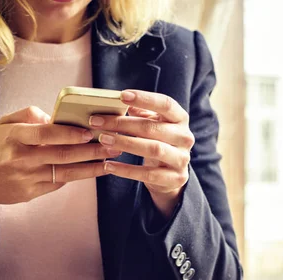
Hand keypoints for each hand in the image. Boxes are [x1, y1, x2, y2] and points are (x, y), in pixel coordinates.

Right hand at [0, 106, 119, 227]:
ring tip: (109, 160)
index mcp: (14, 137)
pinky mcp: (30, 193)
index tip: (90, 131)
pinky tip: (92, 170)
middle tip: (113, 145)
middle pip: (62, 155)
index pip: (46, 134)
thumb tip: (52, 116)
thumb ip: (27, 115)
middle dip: (90, 150)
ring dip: (90, 167)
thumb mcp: (2, 125)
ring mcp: (27, 178)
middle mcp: (21, 159)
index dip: (70, 133)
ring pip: (65, 172)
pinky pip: (57, 183)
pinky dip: (75, 176)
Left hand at [89, 90, 193, 217]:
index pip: (166, 104)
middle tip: (97, 122)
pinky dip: (126, 170)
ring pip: (153, 149)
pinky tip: (108, 165)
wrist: (171, 177)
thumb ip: (141, 113)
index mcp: (180, 119)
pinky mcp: (175, 179)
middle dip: (122, 124)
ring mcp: (182, 159)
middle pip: (152, 127)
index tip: (122, 96)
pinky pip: (148, 174)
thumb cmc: (158, 143)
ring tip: (103, 139)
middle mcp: (185, 137)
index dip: (145, 98)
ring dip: (125, 143)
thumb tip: (121, 100)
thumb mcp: (154, 125)